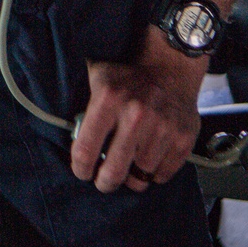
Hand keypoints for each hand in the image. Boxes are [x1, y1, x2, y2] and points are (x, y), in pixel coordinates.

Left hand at [70, 26, 204, 193]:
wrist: (171, 63)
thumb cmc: (129, 73)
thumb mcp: (99, 74)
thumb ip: (81, 98)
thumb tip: (66, 126)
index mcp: (108, 99)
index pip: (85, 151)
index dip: (81, 168)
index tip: (83, 171)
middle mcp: (135, 115)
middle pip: (113, 173)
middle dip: (104, 182)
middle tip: (103, 181)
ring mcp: (161, 129)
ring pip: (139, 179)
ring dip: (132, 177)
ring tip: (129, 167)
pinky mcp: (182, 139)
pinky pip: (162, 175)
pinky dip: (154, 173)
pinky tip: (149, 159)